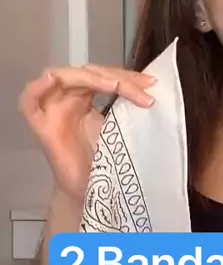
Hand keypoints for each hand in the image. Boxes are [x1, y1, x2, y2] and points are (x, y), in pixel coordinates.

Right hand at [19, 64, 155, 204]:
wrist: (91, 191)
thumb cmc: (102, 162)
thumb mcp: (118, 127)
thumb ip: (125, 107)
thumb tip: (152, 90)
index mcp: (83, 97)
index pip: (103, 75)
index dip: (127, 76)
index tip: (151, 84)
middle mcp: (66, 99)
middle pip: (87, 73)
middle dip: (116, 77)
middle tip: (143, 89)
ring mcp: (52, 110)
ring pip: (63, 77)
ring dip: (91, 77)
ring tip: (115, 85)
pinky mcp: (41, 127)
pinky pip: (29, 102)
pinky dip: (38, 87)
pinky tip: (53, 80)